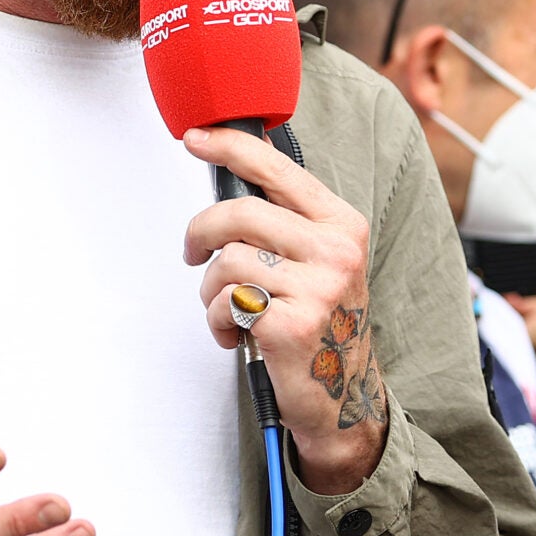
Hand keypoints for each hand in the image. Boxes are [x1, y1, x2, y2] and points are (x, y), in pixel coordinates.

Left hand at [183, 127, 386, 492]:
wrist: (342, 397)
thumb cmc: (321, 323)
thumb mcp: (319, 262)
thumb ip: (284, 224)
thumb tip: (229, 183)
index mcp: (342, 225)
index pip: (280, 171)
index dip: (231, 147)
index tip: (195, 138)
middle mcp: (336, 251)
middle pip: (240, 213)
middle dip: (201, 232)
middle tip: (192, 253)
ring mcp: (317, 289)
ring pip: (226, 262)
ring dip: (210, 289)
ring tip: (228, 309)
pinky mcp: (290, 325)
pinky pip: (224, 304)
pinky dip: (216, 321)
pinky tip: (235, 334)